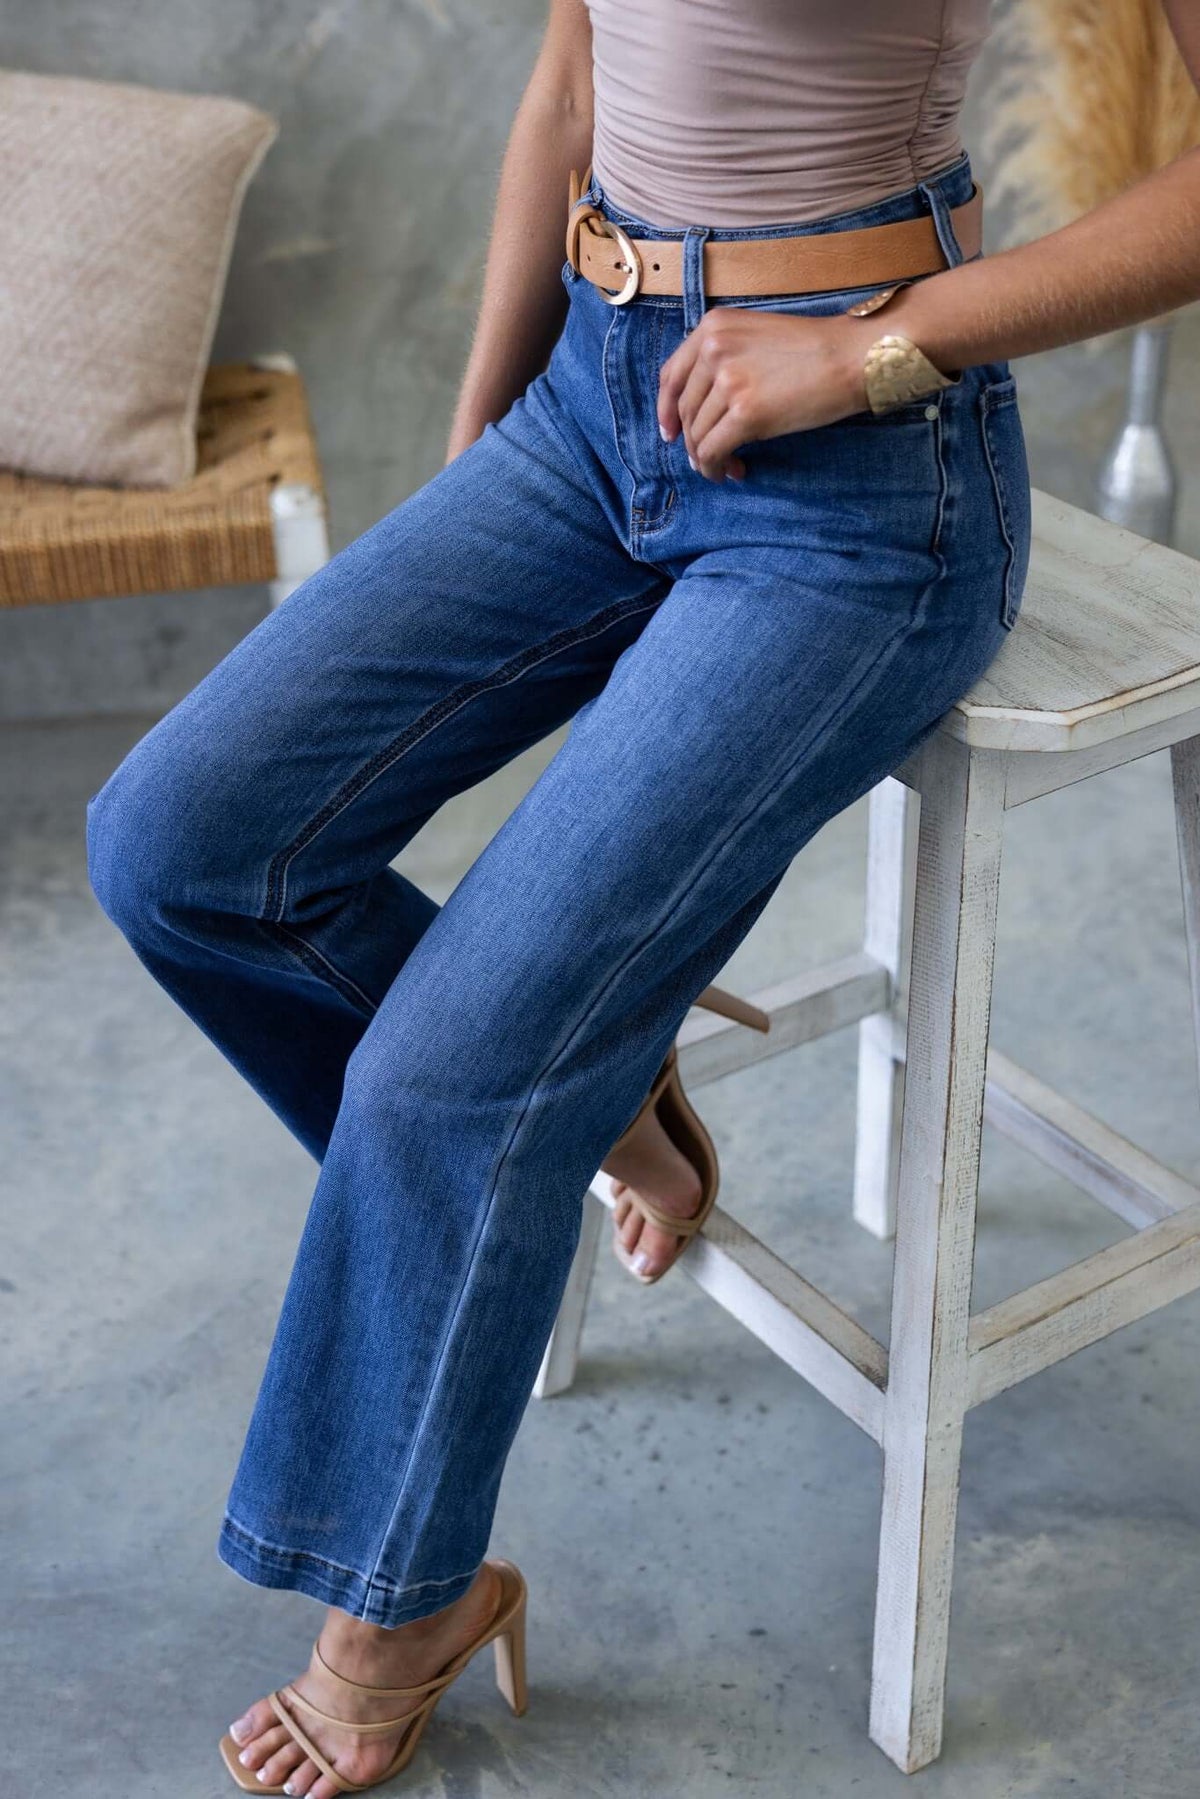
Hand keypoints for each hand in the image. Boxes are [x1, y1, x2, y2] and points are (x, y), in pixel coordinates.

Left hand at [657, 307, 874, 481]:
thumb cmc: (815, 350)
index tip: (671, 433)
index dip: (666, 409)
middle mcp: (714, 349)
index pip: (672, 374)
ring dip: (707, 458)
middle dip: (693, 440)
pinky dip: (715, 467)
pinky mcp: (745, 412)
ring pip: (697, 434)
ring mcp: (728, 380)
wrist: (852, 357)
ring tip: (726, 466)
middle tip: (708, 459)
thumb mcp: (757, 336)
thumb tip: (702, 409)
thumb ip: (725, 359)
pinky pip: (712, 450)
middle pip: (685, 409)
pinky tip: (731, 471)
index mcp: (714, 327)